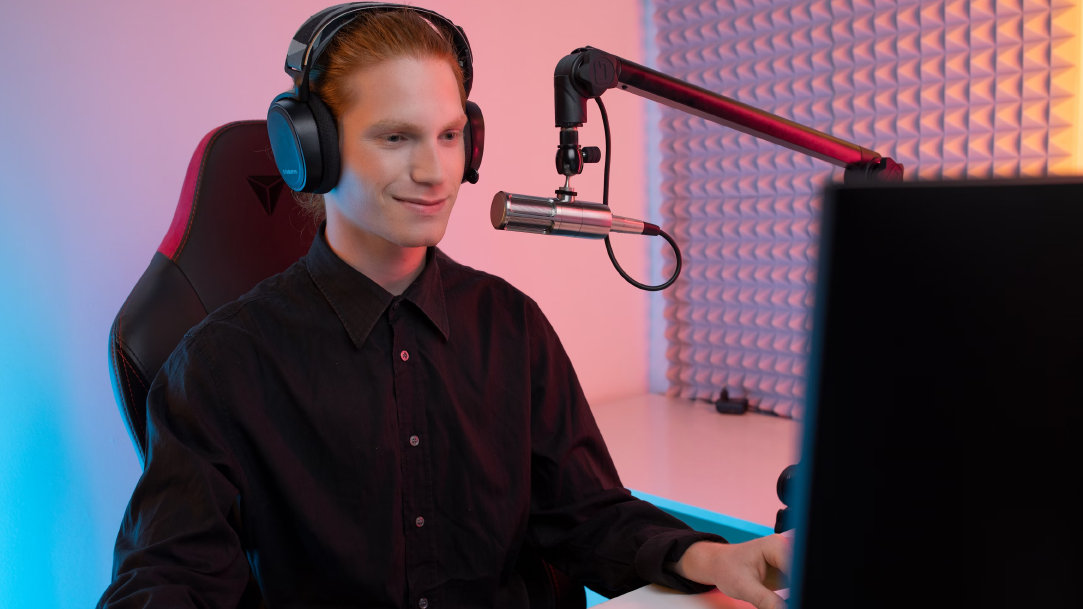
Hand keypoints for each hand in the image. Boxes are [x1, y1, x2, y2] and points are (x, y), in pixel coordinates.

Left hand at [672, 534, 790, 608]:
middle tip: (787, 600)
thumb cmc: (727, 569)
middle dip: (799, 587)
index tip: (794, 599)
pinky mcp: (787, 571)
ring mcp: (788, 560)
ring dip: (797, 591)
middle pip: (802, 572)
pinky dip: (794, 594)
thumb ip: (766, 601)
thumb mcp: (744, 587)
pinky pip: (798, 585)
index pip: (797, 568)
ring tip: (770, 594)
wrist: (718, 565)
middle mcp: (785, 549)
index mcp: (776, 545)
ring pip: (801, 578)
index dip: (799, 587)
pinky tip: (783, 599)